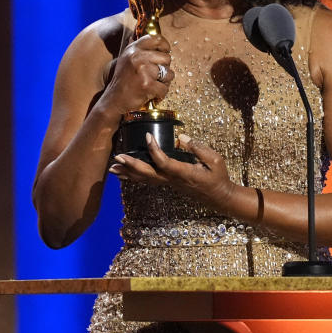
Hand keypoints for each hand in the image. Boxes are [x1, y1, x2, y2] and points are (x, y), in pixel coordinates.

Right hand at [100, 34, 173, 115]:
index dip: (164, 45)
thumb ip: (138, 48)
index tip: (165, 52)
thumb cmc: (123, 80)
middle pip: (167, 58)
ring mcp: (142, 70)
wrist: (114, 100)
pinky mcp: (146, 85)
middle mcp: (137, 57)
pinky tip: (151, 94)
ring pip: (168, 74)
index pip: (156, 39)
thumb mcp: (126, 59)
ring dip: (164, 82)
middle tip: (156, 76)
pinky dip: (160, 94)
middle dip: (165, 68)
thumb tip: (152, 37)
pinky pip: (165, 88)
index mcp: (133, 49)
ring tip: (153, 85)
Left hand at [108, 134, 235, 208]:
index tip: (148, 136)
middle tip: (118, 157)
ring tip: (113, 168)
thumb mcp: (215, 160)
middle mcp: (173, 180)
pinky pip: (148, 181)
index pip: (165, 162)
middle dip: (132, 165)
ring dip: (128, 173)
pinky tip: (124, 175)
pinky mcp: (168, 184)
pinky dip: (134, 177)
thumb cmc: (218, 177)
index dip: (155, 150)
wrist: (219, 196)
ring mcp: (169, 184)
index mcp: (184, 173)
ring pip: (145, 180)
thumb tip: (182, 138)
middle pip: (148, 174)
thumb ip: (199, 148)